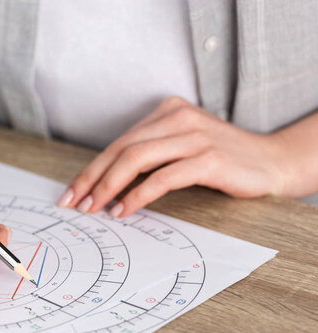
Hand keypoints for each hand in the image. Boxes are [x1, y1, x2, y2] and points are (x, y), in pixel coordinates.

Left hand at [57, 96, 287, 216]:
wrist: (271, 162)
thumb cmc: (221, 160)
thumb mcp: (181, 148)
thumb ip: (150, 156)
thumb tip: (105, 185)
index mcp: (166, 112)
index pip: (118, 142)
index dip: (91, 169)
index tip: (72, 192)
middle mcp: (177, 118)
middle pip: (121, 149)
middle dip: (91, 179)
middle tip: (74, 203)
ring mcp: (194, 136)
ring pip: (136, 159)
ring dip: (108, 187)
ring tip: (94, 209)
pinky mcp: (208, 158)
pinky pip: (163, 177)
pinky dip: (137, 196)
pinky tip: (124, 210)